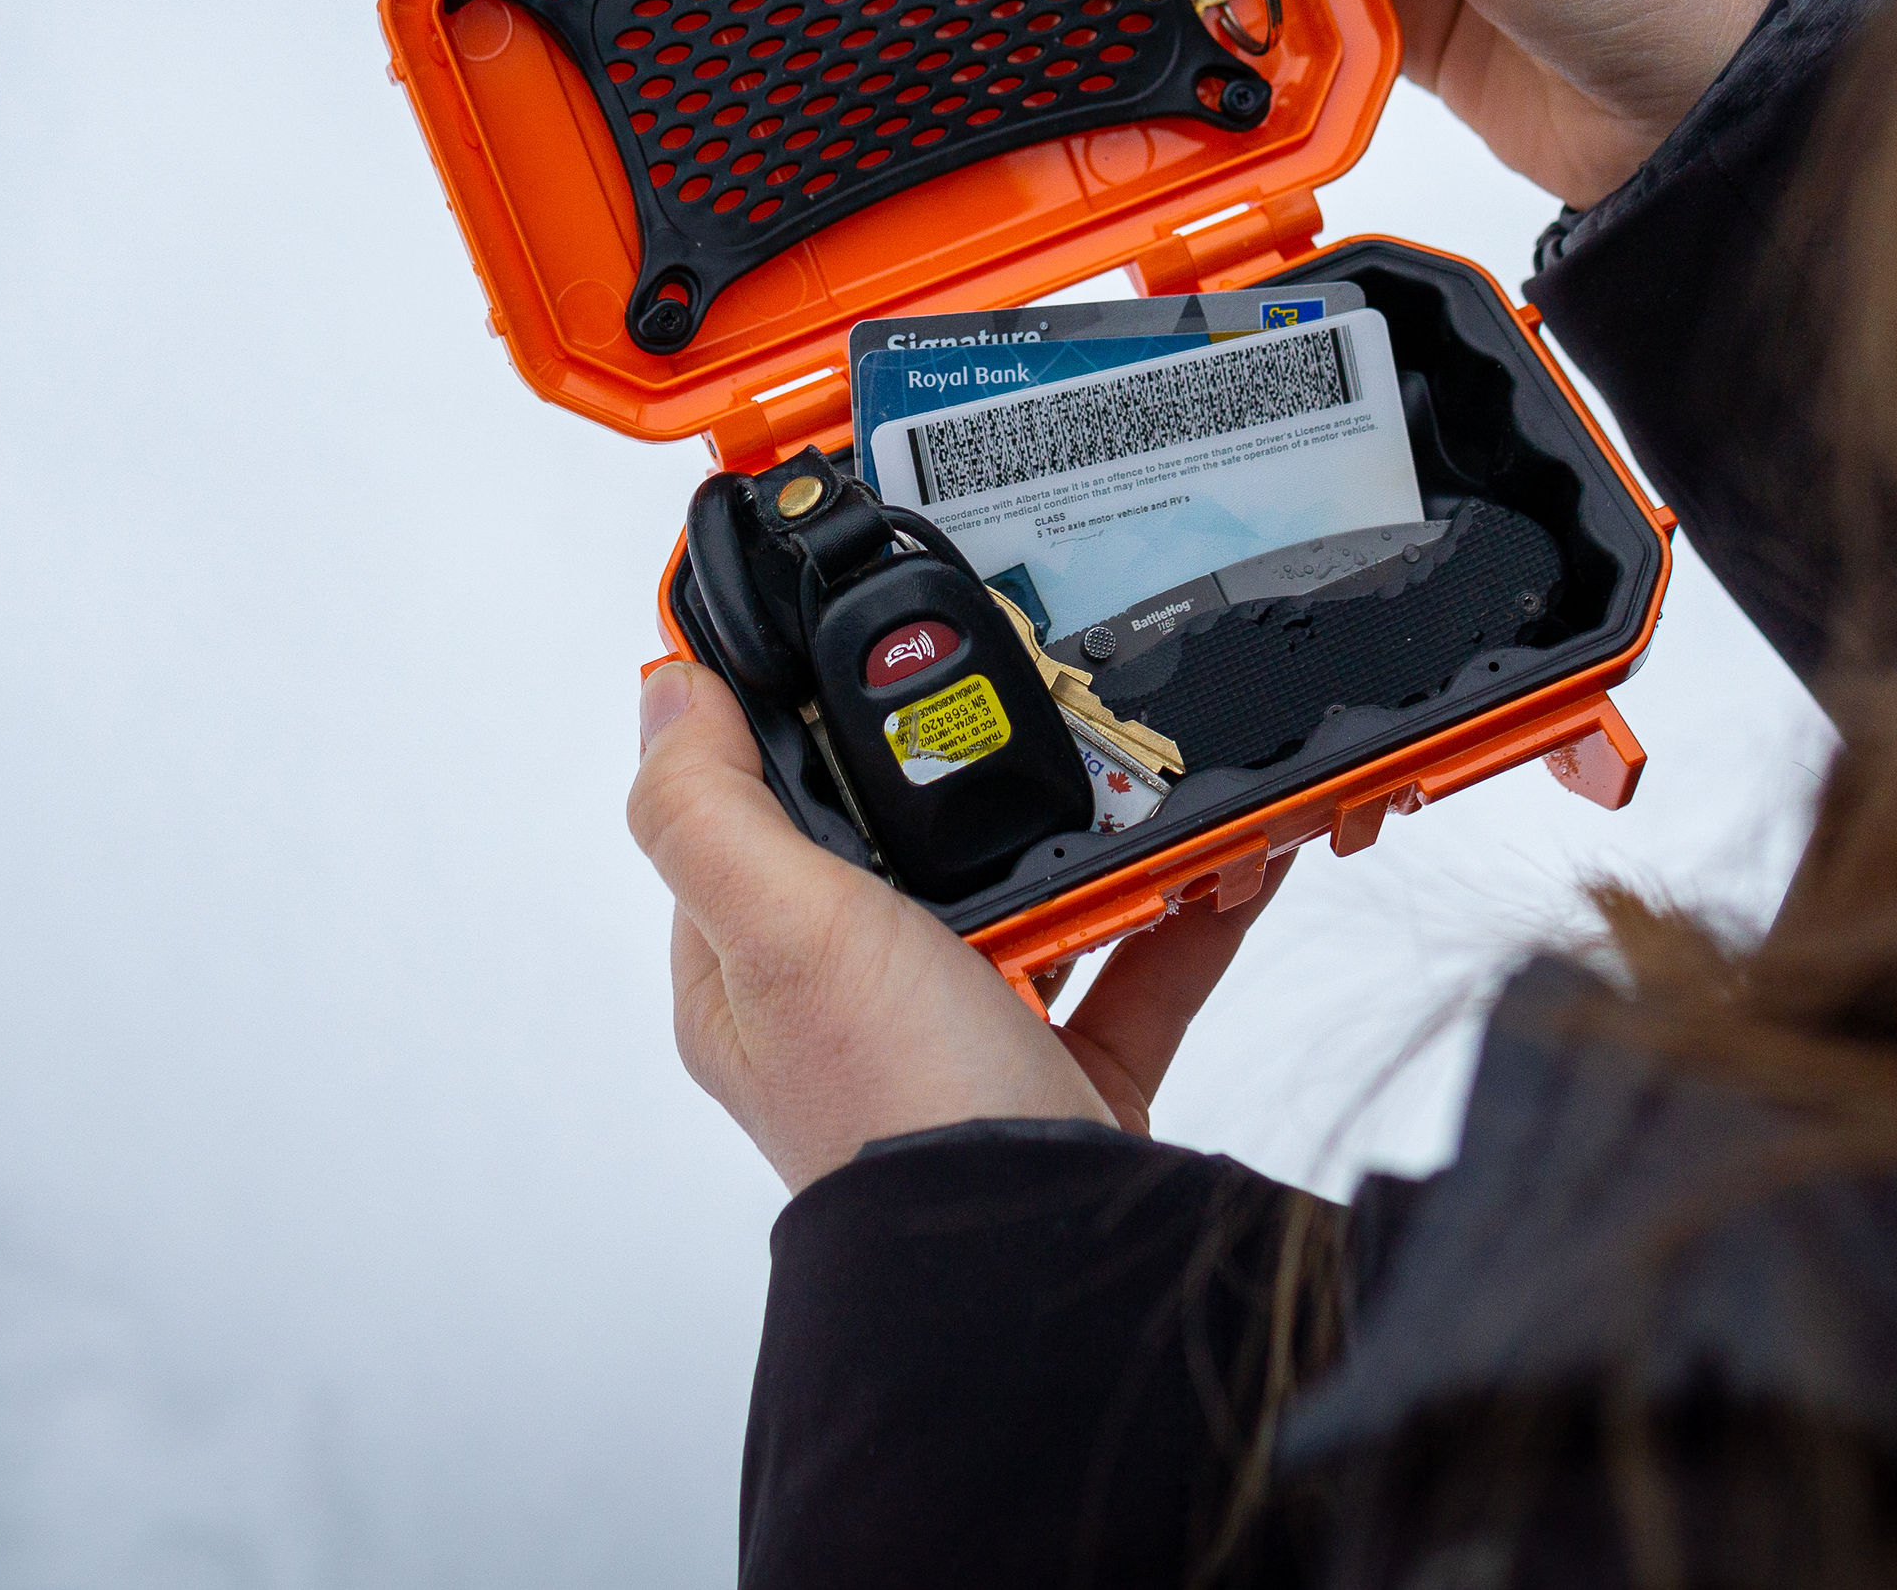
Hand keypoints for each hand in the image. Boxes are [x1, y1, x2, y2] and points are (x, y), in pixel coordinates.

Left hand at [628, 659, 1288, 1191]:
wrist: (1037, 1266)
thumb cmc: (894, 1113)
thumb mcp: (781, 932)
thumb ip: (710, 807)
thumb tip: (663, 690)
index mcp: (748, 974)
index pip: (746, 808)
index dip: (788, 718)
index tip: (851, 630)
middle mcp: (850, 1004)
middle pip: (906, 837)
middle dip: (978, 765)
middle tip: (1035, 687)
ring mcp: (964, 1036)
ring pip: (1032, 888)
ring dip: (1098, 824)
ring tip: (1153, 762)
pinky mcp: (1070, 1074)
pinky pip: (1138, 958)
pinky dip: (1186, 901)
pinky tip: (1232, 847)